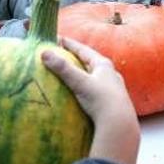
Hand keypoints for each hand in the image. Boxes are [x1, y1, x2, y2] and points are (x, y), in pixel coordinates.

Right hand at [42, 37, 139, 163]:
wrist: (119, 124)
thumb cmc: (101, 100)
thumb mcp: (80, 82)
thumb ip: (63, 68)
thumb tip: (44, 53)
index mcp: (103, 65)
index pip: (83, 50)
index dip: (70, 44)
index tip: (58, 38)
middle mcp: (110, 74)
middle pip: (89, 62)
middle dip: (76, 58)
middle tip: (62, 54)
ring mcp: (112, 88)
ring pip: (94, 76)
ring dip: (82, 74)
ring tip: (70, 74)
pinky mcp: (111, 101)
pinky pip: (95, 90)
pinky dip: (85, 87)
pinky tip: (80, 94)